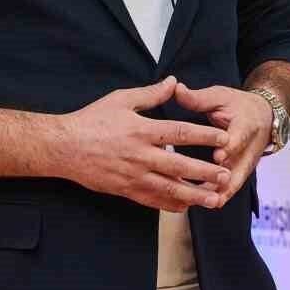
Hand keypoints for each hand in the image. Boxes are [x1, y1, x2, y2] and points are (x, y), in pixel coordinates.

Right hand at [59, 76, 230, 212]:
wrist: (63, 148)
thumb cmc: (91, 120)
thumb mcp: (120, 100)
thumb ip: (150, 94)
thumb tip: (174, 82)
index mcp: (142, 130)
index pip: (180, 134)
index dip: (204, 137)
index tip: (223, 140)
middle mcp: (141, 155)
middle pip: (180, 165)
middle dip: (205, 172)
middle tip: (226, 175)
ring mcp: (134, 176)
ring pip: (169, 189)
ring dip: (194, 195)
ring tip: (214, 199)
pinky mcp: (125, 190)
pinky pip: (152, 200)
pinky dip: (170, 205)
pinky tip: (186, 207)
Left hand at [174, 82, 272, 200]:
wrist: (263, 116)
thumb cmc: (238, 105)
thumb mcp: (220, 96)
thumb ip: (198, 98)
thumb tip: (176, 89)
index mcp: (246, 126)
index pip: (238, 139)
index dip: (229, 149)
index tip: (218, 156)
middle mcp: (249, 149)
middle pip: (239, 169)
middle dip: (224, 181)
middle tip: (208, 192)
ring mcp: (246, 164)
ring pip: (234, 184)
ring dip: (218, 193)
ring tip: (199, 202)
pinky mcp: (241, 174)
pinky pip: (229, 188)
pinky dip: (216, 196)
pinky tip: (198, 203)